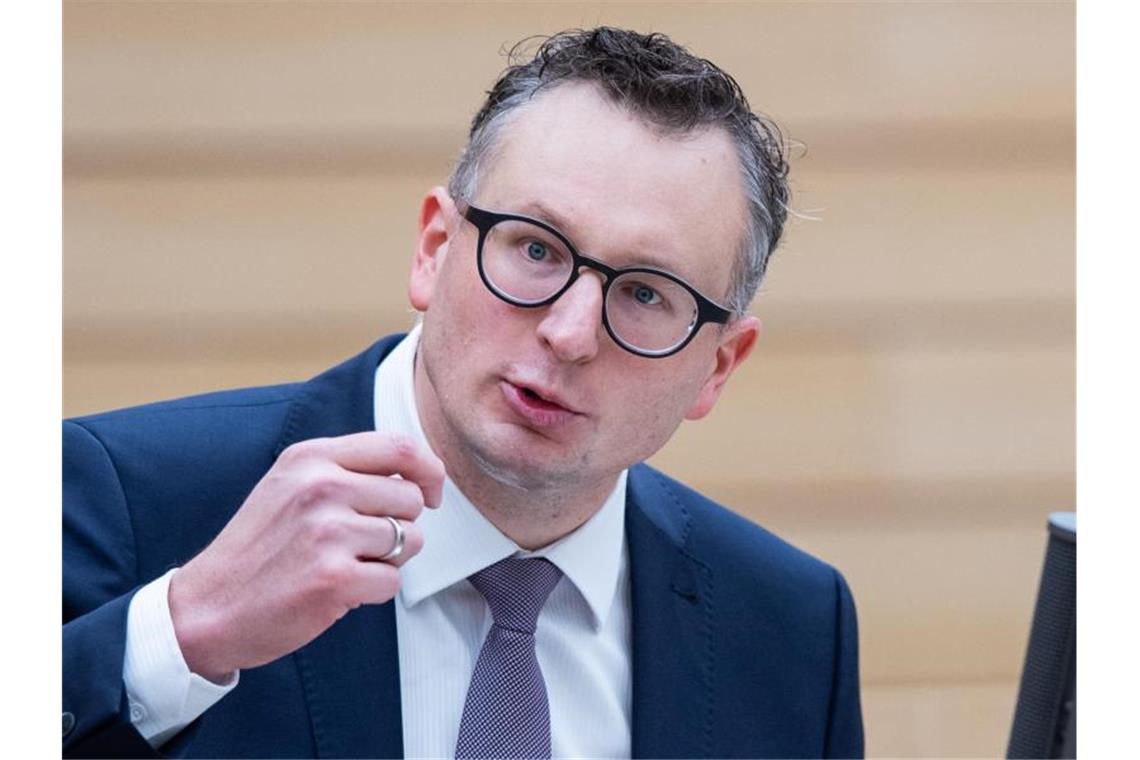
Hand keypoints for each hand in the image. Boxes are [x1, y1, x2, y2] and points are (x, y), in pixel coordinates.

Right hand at [167, 432, 444, 682]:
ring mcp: (326, 531)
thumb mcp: (291, 486)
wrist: (206, 607)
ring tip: (344, 565)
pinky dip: (373, 591)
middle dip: (401, 525)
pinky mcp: (333, 577)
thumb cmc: (258, 549)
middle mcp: (320, 486)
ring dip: (387, 560)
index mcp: (311, 458)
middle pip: (410, 497)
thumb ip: (346, 470)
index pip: (400, 446)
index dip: (428, 471)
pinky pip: (392, 580)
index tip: (429, 494)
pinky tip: (338, 591)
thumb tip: (416, 472)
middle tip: (363, 545)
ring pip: (409, 540)